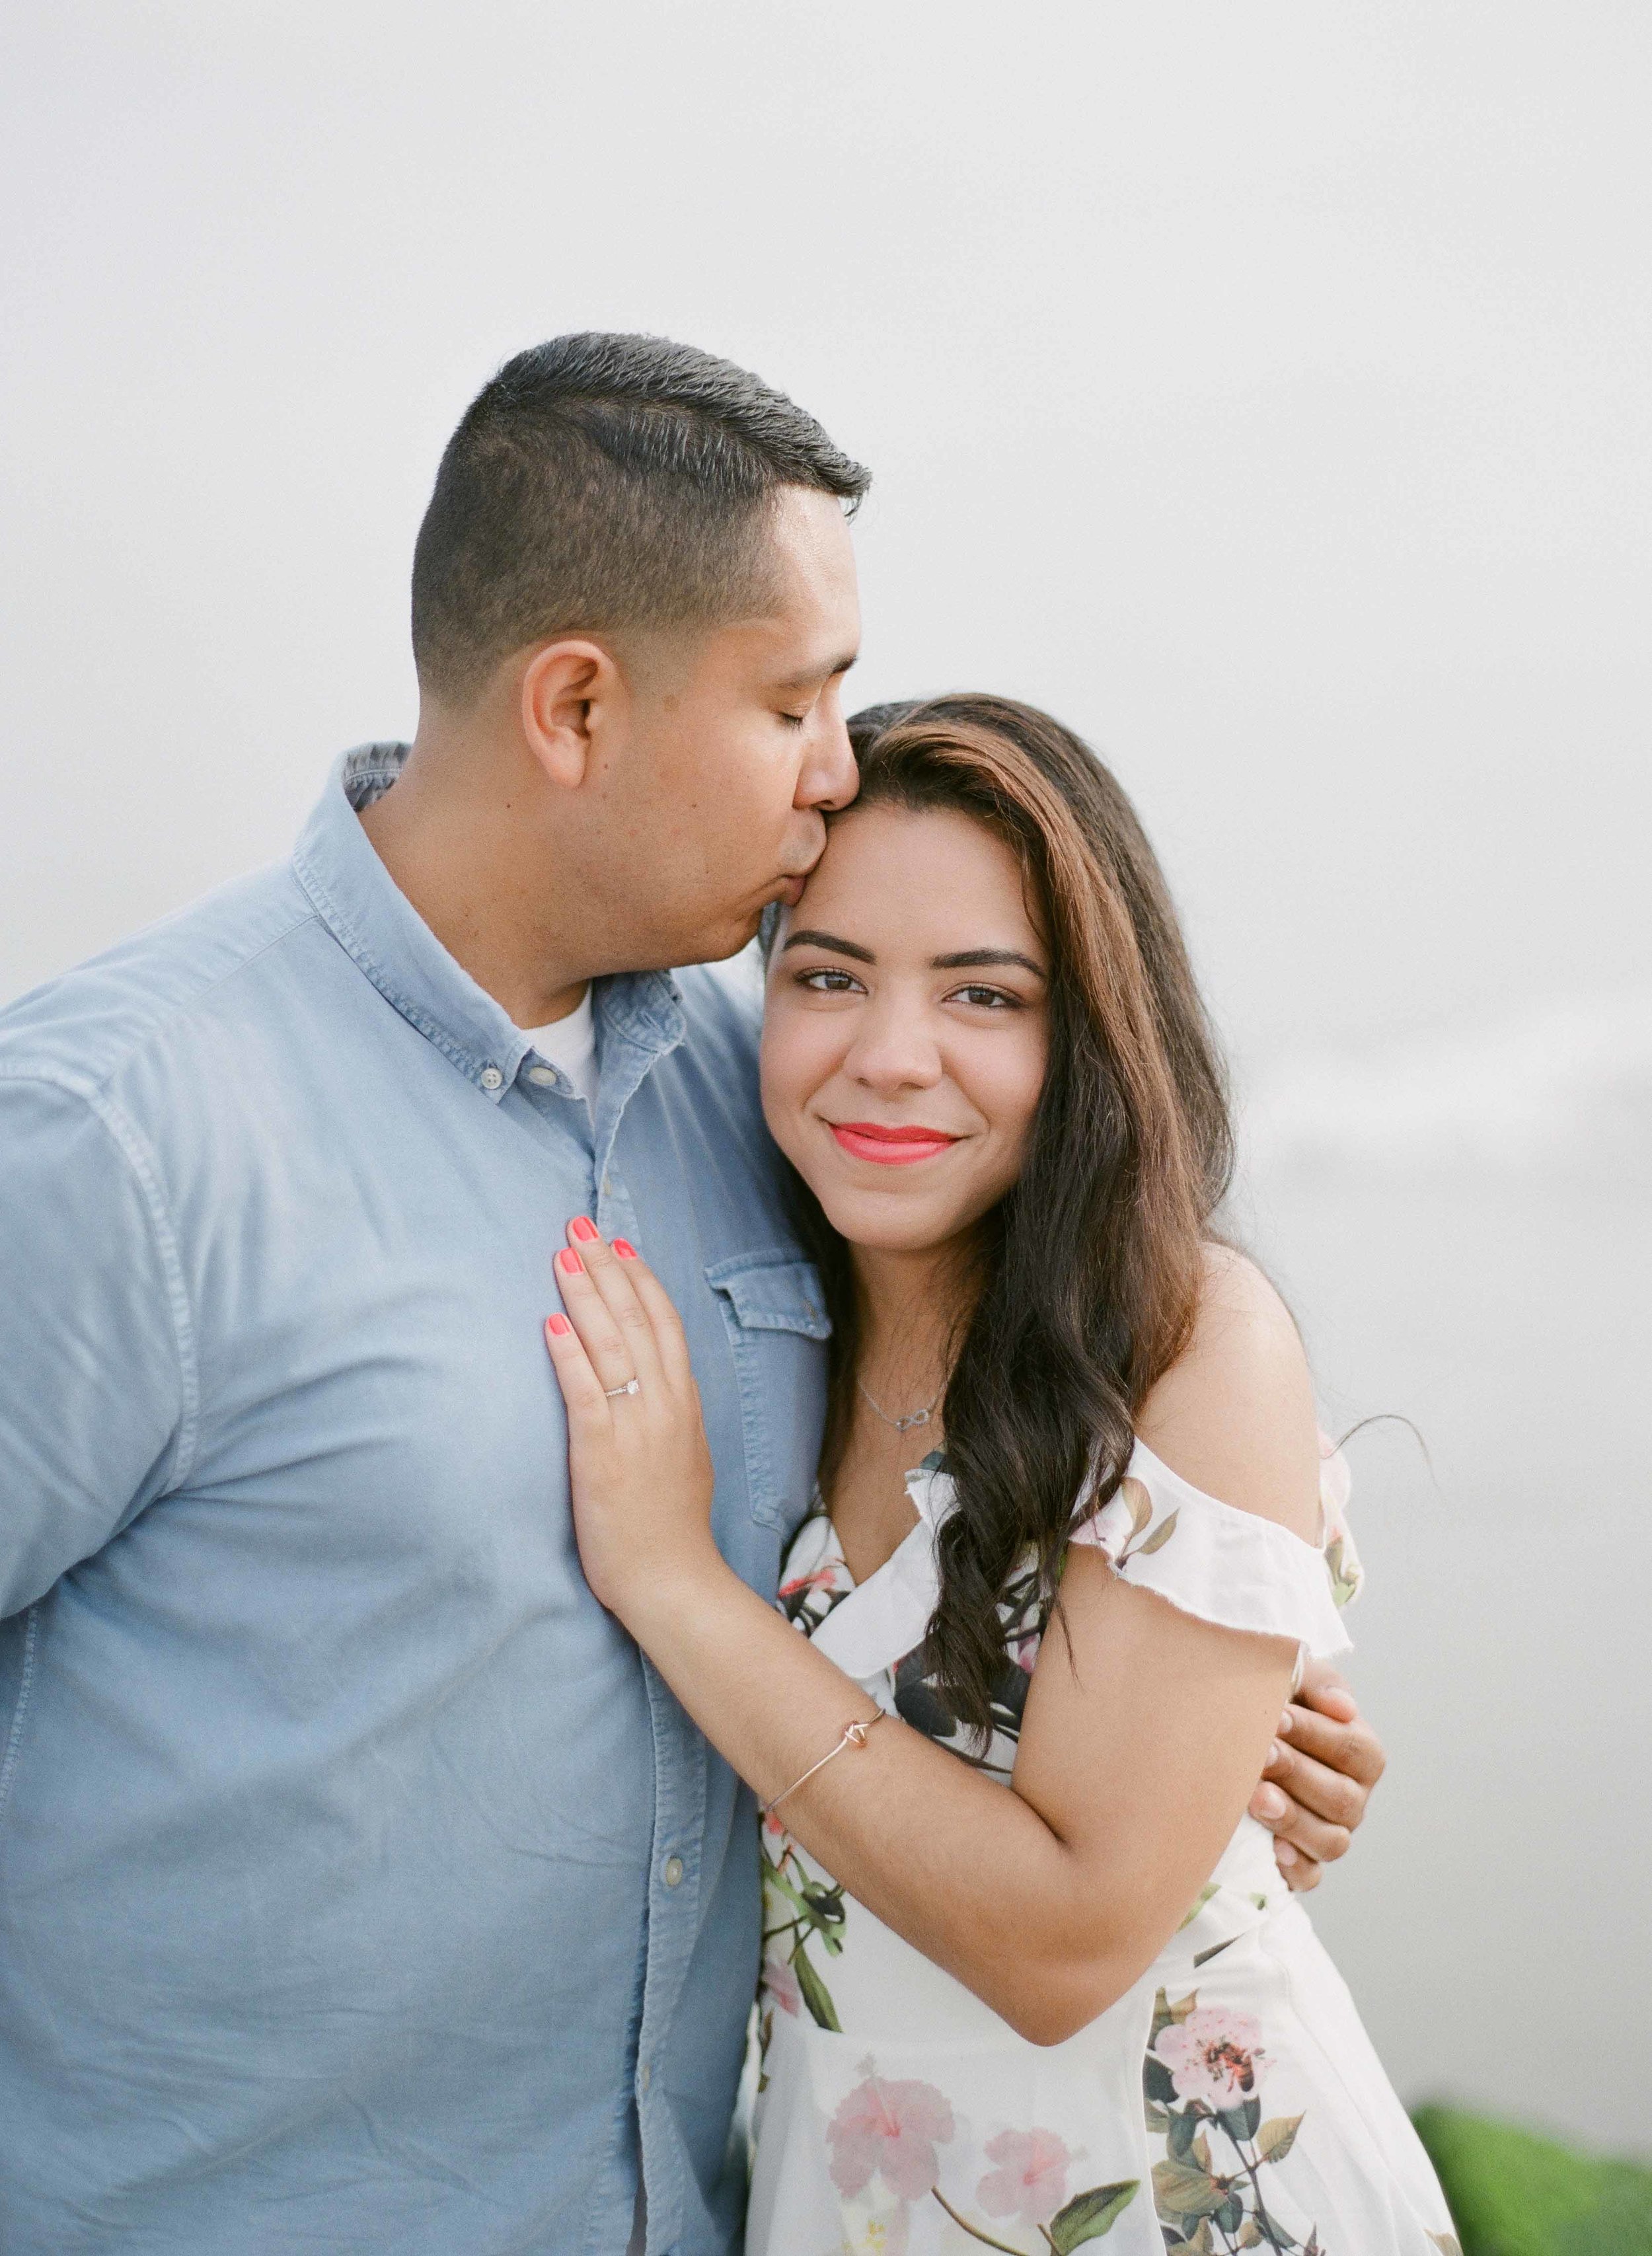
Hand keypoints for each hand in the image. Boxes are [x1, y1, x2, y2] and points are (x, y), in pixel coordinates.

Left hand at [543, 1220, 720, 1623]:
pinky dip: (569, 1352)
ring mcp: (635, 1426)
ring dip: (584, 1293)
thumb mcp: (685, 1455)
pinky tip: (552, 1320)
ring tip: (560, 1255)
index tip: (617, 1245)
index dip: (639, 1279)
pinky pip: (585, 1390)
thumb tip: (656, 1383)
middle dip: (605, 1268)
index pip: (663, 1323)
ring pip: (611, 1343)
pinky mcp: (601, 1452)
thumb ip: (670, 1413)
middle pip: (636, 1318)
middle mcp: (664, 1404)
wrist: (672, 1578)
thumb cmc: (670, 1525)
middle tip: (580, 1227)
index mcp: (684, 1402)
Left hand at [1248, 1660, 1386, 1892]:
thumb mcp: (1293, 1678)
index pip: (1353, 1748)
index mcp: (1360, 1752)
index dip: (1317, 1734)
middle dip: (1298, 1774)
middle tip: (1260, 1754)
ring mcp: (1330, 1833)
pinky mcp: (1303, 1864)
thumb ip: (1319, 1683)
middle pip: (1342, 1798)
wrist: (1232, 1732)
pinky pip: (1308, 1877)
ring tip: (1256, 1798)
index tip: (1277, 1718)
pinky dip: (1294, 1868)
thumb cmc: (1272, 1700)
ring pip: (1330, 1841)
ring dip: (1292, 1819)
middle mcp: (1352, 1797)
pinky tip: (1272, 1850)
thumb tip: (1343, 1708)